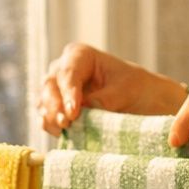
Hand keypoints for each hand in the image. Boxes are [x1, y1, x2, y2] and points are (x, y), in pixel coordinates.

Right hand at [37, 43, 186, 132]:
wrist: (144, 103)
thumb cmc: (137, 89)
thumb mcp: (125, 91)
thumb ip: (103, 100)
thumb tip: (83, 110)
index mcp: (80, 55)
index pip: (68, 72)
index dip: (69, 92)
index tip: (74, 112)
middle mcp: (64, 69)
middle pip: (50, 86)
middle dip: (55, 105)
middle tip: (66, 123)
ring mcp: (58, 90)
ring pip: (44, 102)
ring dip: (50, 117)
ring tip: (64, 129)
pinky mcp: (58, 109)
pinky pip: (46, 117)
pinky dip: (50, 125)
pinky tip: (60, 133)